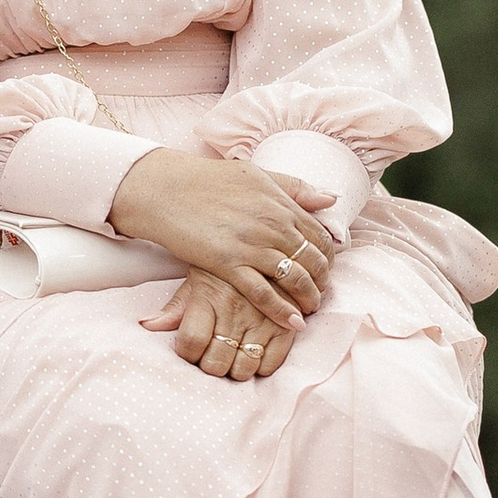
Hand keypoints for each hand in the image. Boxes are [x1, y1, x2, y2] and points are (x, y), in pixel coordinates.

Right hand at [107, 148, 339, 334]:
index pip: (319, 235)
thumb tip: (331, 198)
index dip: (328, 256)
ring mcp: (251, 245)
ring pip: (294, 278)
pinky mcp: (228, 264)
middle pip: (312, 259)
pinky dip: (281, 310)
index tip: (326, 268)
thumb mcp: (256, 175)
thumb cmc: (209, 180)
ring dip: (308, 298)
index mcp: (280, 203)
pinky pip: (263, 293)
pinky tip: (292, 322)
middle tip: (321, 293)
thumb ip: (294, 187)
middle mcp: (272, 225)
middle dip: (322, 280)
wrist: (167, 189)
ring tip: (310, 309)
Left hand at [142, 271, 296, 384]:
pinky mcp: (286, 325)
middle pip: (216, 362)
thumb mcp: (198, 280)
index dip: (188, 354)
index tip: (192, 350)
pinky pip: (271, 364)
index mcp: (209, 296)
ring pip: (244, 368)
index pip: (191, 342)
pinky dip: (261, 367)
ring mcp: (263, 319)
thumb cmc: (227, 268)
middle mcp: (235, 310)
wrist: (272, 246)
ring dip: (236, 369)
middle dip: (211, 366)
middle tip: (214, 356)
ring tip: (235, 356)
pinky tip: (255, 353)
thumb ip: (175, 307)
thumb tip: (146, 325)